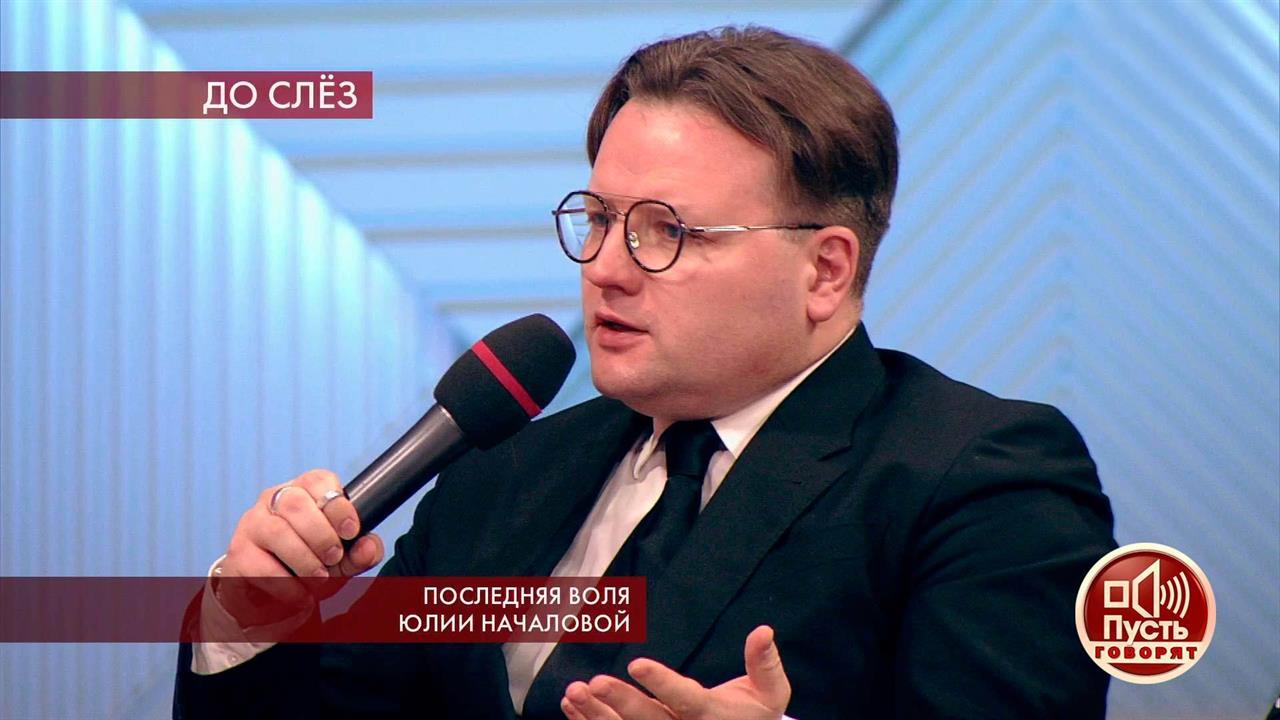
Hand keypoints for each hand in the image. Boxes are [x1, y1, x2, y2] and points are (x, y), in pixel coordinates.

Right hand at [216, 469, 384, 626]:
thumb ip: (361, 552)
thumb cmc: (312, 565)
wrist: (273, 595)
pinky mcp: (238, 554)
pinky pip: (261, 567)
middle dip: (321, 535)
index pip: (319, 480)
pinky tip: (301, 594)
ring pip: (277, 532)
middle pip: (296, 504)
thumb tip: (369, 546)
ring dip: (304, 560)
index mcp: (303, 490)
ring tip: (319, 578)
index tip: (351, 532)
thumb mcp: (343, 559)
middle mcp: (274, 499)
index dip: (339, 506)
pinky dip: (287, 585)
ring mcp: (252, 524)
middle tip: (333, 558)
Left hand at [560, 625, 790, 719]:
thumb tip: (763, 631)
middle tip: (595, 682)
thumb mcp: (770, 694)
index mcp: (710, 716)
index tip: (636, 663)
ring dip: (595, 716)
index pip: (684, 699)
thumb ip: (764, 665)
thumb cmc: (755, 714)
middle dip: (620, 703)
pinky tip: (570, 705)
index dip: (661, 683)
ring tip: (573, 692)